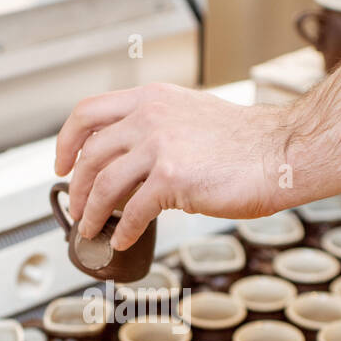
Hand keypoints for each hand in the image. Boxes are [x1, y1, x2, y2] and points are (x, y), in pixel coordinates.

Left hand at [53, 83, 289, 250]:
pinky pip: (133, 212)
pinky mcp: (172, 178)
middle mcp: (150, 117)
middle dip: (76, 187)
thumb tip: (131, 164)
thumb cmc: (246, 143)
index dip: (66, 140)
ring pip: (103, 185)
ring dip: (92, 213)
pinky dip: (123, 230)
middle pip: (89, 155)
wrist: (280, 152)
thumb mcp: (191, 117)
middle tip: (77, 209)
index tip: (60, 163)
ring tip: (92, 230)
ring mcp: (159, 147)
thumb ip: (158, 130)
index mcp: (152, 100)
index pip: (88, 113)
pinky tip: (122, 240)